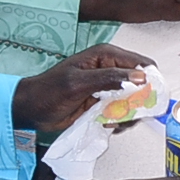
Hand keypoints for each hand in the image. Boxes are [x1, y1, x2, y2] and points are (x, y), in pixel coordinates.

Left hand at [11, 44, 155, 132]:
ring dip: (130, 113)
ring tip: (116, 122)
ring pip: (134, 100)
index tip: (148, 98)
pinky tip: (108, 124)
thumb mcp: (79, 83)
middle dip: (140, 101)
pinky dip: (120, 120)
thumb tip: (140, 76)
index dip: (149, 80)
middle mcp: (110, 69)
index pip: (141, 63)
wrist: (31, 110)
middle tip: (129, 114)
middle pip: (142, 83)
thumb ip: (110, 77)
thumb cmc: (48, 92)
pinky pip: (123, 111)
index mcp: (105, 55)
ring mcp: (108, 87)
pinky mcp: (104, 102)